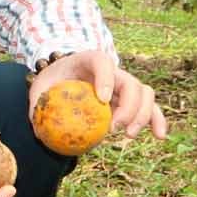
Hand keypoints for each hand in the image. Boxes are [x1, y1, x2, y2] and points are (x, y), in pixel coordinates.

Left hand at [29, 48, 169, 140]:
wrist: (65, 78)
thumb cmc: (53, 82)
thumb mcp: (40, 87)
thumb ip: (38, 102)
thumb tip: (36, 125)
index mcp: (89, 60)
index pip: (102, 62)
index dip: (105, 79)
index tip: (102, 100)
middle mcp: (112, 71)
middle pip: (130, 82)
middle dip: (128, 106)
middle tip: (114, 127)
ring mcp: (124, 86)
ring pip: (144, 94)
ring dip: (142, 115)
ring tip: (128, 134)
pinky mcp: (131, 101)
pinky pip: (150, 108)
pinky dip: (157, 120)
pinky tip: (159, 136)